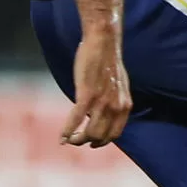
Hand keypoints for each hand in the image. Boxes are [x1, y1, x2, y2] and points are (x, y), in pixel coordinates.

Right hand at [61, 30, 132, 146]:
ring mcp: (102, 102)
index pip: (115, 134)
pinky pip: (76, 119)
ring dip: (76, 139)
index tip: (92, 143)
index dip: (102, 141)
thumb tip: (105, 114)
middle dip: (86, 142)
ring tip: (68, 139)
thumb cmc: (108, 63)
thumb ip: (115, 102)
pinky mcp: (87, 94)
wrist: (104, 43)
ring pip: (89, 133)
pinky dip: (66, 131)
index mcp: (125, 105)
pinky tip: (61, 138)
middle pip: (101, 137)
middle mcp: (116, 106)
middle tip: (75, 140)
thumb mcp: (118, 87)